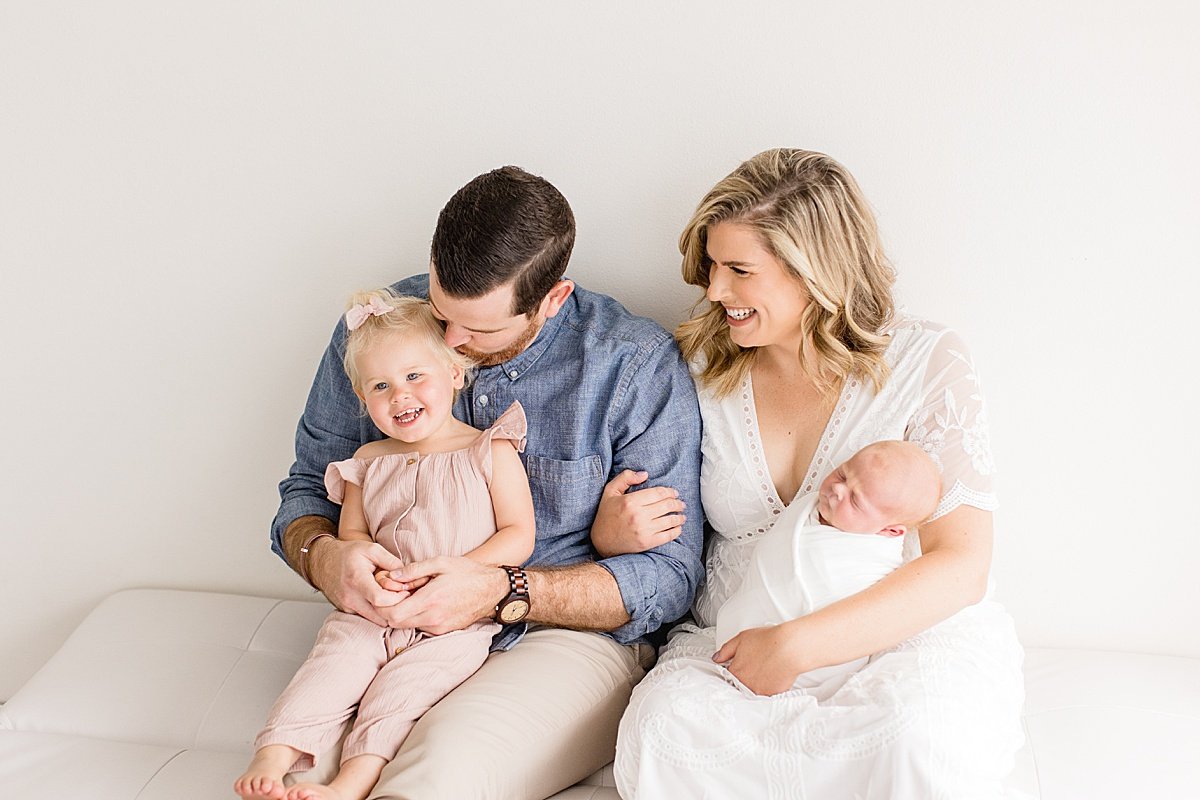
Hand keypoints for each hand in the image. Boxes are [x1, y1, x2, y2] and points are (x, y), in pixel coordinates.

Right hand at [308, 537, 407, 625]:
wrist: (322, 562)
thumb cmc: (348, 554)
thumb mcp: (372, 549)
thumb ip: (391, 562)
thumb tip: (408, 576)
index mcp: (357, 580)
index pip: (380, 599)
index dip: (397, 598)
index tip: (405, 590)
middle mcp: (350, 597)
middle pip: (380, 614)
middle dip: (396, 607)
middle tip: (404, 596)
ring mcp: (347, 606)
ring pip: (375, 619)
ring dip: (388, 611)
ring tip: (394, 597)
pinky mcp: (347, 611)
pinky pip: (367, 616)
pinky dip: (378, 611)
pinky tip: (383, 599)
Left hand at [380, 556, 508, 633]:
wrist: (493, 589)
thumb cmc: (467, 573)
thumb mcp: (441, 562)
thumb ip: (414, 569)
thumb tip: (392, 576)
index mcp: (431, 599)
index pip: (393, 614)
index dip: (382, 606)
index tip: (384, 593)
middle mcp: (433, 618)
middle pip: (396, 623)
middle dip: (389, 610)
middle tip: (393, 594)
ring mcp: (439, 627)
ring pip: (408, 626)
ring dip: (403, 614)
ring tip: (410, 596)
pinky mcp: (444, 631)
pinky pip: (421, 627)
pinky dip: (416, 617)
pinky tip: (422, 603)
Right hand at [590, 469, 686, 556]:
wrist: (601, 541)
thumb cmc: (606, 515)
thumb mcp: (610, 491)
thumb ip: (626, 477)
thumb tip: (645, 474)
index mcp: (630, 501)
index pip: (658, 493)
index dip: (670, 492)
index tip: (674, 493)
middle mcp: (638, 516)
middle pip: (667, 505)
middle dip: (678, 503)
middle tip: (681, 504)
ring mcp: (643, 530)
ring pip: (670, 520)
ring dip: (680, 517)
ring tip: (682, 515)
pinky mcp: (646, 543)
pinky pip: (668, 536)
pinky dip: (676, 531)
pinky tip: (678, 527)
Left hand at [713, 624, 803, 695]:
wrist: (790, 647)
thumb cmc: (769, 641)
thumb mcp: (741, 639)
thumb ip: (725, 650)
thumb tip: (717, 658)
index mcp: (736, 671)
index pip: (728, 675)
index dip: (735, 668)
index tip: (740, 665)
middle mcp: (745, 684)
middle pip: (740, 683)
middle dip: (746, 675)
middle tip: (755, 665)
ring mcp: (759, 690)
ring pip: (753, 689)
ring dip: (756, 682)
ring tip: (765, 669)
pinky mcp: (773, 694)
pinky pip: (767, 692)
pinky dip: (769, 685)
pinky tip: (773, 674)